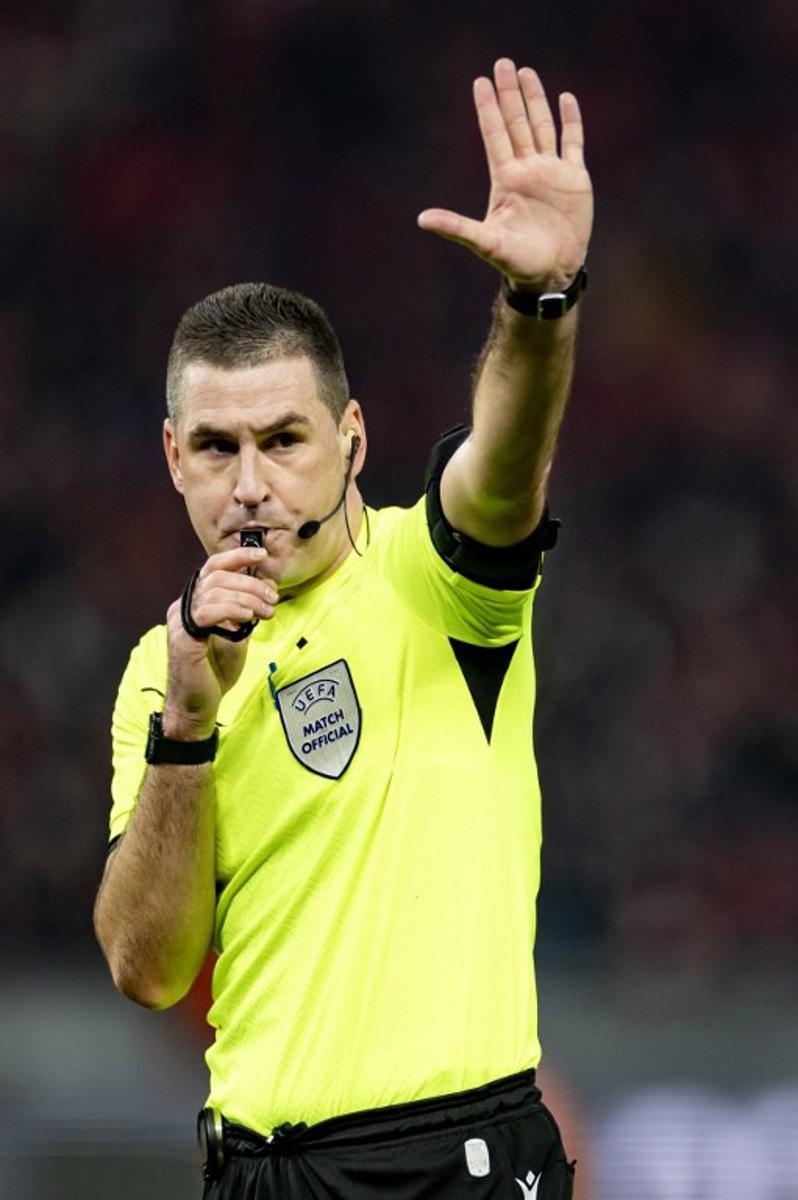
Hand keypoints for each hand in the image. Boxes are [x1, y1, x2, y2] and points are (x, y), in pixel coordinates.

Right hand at [163, 546, 277, 737]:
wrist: (199, 705)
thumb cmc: (216, 671)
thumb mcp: (237, 633)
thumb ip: (246, 609)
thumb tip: (267, 584)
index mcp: (195, 602)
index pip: (213, 567)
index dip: (237, 556)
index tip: (262, 555)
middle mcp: (183, 606)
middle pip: (218, 576)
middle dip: (251, 583)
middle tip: (272, 599)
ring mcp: (180, 621)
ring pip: (216, 591)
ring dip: (248, 598)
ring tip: (266, 613)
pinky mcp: (183, 637)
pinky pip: (208, 612)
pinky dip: (232, 610)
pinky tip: (247, 620)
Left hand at [417, 58, 592, 291]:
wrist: (551, 274)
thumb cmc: (516, 262)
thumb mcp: (485, 243)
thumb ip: (456, 227)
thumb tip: (422, 220)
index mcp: (506, 179)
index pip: (494, 134)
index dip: (488, 108)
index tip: (479, 81)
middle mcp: (527, 170)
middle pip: (517, 123)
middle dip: (509, 94)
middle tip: (502, 63)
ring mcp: (551, 172)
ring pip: (542, 126)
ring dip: (535, 100)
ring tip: (526, 72)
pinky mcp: (575, 179)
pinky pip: (573, 142)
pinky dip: (571, 121)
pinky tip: (565, 98)